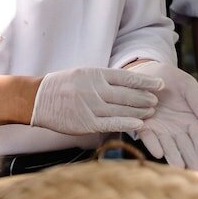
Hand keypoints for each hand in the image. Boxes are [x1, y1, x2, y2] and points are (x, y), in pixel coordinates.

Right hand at [30, 66, 163, 134]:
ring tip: (152, 112)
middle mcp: (94, 89)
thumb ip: (103, 79)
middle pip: (128, 95)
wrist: (37, 100)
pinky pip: (112, 123)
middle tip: (157, 101)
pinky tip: (140, 125)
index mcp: (94, 74)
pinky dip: (127, 124)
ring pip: (122, 109)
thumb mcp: (83, 74)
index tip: (160, 85)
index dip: (146, 82)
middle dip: (145, 98)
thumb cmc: (62, 86)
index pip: (127, 77)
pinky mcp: (86, 123)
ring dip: (140, 111)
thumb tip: (127, 83)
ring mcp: (91, 106)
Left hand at [128, 62, 197, 169]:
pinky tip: (159, 153)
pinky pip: (148, 137)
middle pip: (185, 146)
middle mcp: (175, 128)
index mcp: (189, 119)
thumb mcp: (188, 86)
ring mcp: (159, 129)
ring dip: (173, 157)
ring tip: (179, 167)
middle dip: (191, 159)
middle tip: (197, 171)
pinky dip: (153, 144)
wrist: (144, 71)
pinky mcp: (142, 126)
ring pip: (168, 146)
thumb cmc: (168, 78)